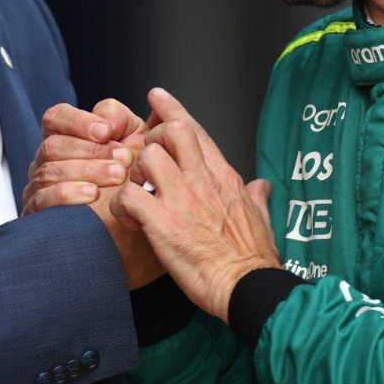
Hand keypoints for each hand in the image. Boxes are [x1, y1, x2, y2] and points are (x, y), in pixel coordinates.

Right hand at [24, 98, 163, 288]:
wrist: (140, 245)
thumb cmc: (141, 196)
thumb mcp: (144, 156)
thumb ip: (142, 127)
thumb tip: (153, 101)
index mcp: (71, 142)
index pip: (57, 118)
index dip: (80, 120)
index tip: (109, 131)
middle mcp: (51, 163)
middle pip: (54, 143)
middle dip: (91, 149)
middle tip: (123, 159)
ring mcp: (41, 189)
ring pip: (49, 168)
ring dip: (86, 169)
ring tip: (117, 176)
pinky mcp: (39, 218)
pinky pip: (42, 199)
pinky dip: (68, 193)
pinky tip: (91, 195)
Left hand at [114, 88, 280, 321]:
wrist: (247, 285)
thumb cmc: (254, 257)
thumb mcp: (262, 217)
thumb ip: (257, 196)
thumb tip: (262, 185)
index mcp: (224, 176)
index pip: (196, 130)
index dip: (172, 109)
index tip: (156, 98)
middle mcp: (202, 179)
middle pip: (172, 131)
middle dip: (152, 136)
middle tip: (144, 156)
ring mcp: (181, 198)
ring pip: (146, 157)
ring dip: (133, 172)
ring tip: (136, 192)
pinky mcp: (161, 222)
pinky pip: (128, 197)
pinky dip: (121, 205)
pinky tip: (128, 219)